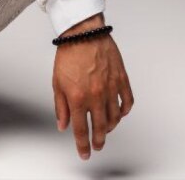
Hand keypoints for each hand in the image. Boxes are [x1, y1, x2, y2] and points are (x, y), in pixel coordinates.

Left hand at [52, 14, 133, 160]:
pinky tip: (120, 113)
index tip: (85, 153)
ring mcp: (111, 89)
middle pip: (100, 127)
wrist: (83, 33)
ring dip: (110, 127)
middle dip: (98, 141)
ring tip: (106, 130)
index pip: (81, 129)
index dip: (83, 144)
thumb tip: (63, 125)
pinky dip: (124, 111)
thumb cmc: (68, 54)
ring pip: (115, 118)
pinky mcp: (121, 79)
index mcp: (78, 98)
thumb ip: (61, 106)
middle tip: (97, 146)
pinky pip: (127, 102)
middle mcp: (96, 96)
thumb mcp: (57, 82)